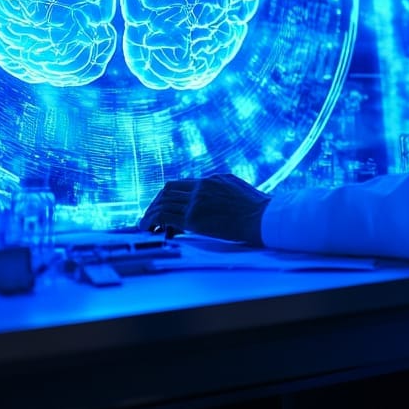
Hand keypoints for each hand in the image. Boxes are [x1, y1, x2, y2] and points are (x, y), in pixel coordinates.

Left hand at [138, 173, 269, 245]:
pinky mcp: (195, 218)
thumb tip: (208, 195)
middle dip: (155, 203)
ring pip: (163, 203)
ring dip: (150, 214)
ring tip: (144, 225)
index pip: (179, 184)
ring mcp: (197, 202)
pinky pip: (166, 217)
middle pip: (167, 191)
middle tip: (150, 216)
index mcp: (210, 179)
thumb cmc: (257, 208)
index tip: (161, 206)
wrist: (264, 217)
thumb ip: (218, 189)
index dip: (166, 196)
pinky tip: (149, 229)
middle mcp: (201, 187)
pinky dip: (153, 221)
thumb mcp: (236, 188)